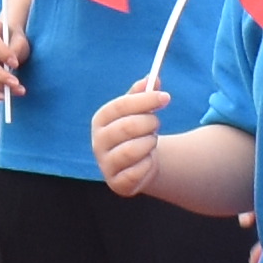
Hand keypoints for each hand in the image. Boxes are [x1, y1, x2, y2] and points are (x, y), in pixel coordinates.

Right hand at [91, 75, 170, 193]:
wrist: (139, 163)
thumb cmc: (137, 131)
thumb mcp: (139, 110)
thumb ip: (144, 94)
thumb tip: (153, 79)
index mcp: (100, 120)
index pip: (119, 106)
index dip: (144, 100)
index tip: (165, 97)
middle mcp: (97, 142)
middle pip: (126, 127)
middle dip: (149, 123)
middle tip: (157, 124)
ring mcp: (105, 164)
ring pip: (131, 150)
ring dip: (149, 144)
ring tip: (150, 143)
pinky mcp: (116, 183)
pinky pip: (137, 172)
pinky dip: (149, 164)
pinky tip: (149, 160)